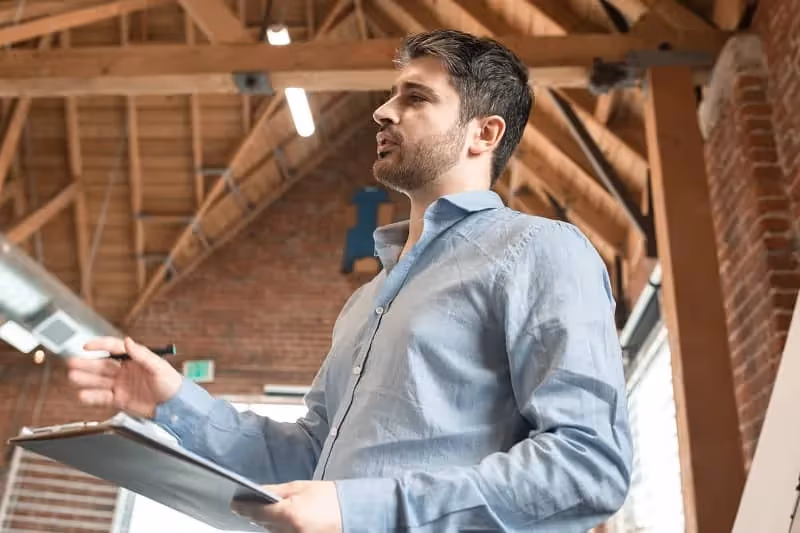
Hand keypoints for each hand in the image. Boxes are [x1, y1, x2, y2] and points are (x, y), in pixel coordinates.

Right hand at [66, 336, 182, 417]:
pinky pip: (103, 397)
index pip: (114, 348)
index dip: (100, 345)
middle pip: (102, 365)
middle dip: (87, 364)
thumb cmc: (171, 383)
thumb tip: (128, 341)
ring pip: (99, 380)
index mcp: (134, 358)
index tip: (86, 346)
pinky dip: (92, 396)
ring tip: (73, 377)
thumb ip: (142, 354)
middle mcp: (125, 370)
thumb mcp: (158, 367)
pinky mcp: (120, 399)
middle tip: (71, 362)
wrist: (174, 406)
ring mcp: (121, 385)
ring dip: (86, 379)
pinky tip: (82, 395)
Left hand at [231, 481, 342, 532]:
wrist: (354, 512)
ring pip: (273, 532)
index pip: (258, 512)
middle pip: (264, 524)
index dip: (244, 508)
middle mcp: (290, 532)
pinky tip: (287, 520)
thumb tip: (257, 491)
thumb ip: (277, 491)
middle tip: (255, 505)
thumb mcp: (302, 488)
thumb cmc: (330, 497)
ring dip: (272, 523)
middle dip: (260, 514)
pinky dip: (282, 529)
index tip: (234, 504)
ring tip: (277, 512)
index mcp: (290, 514)